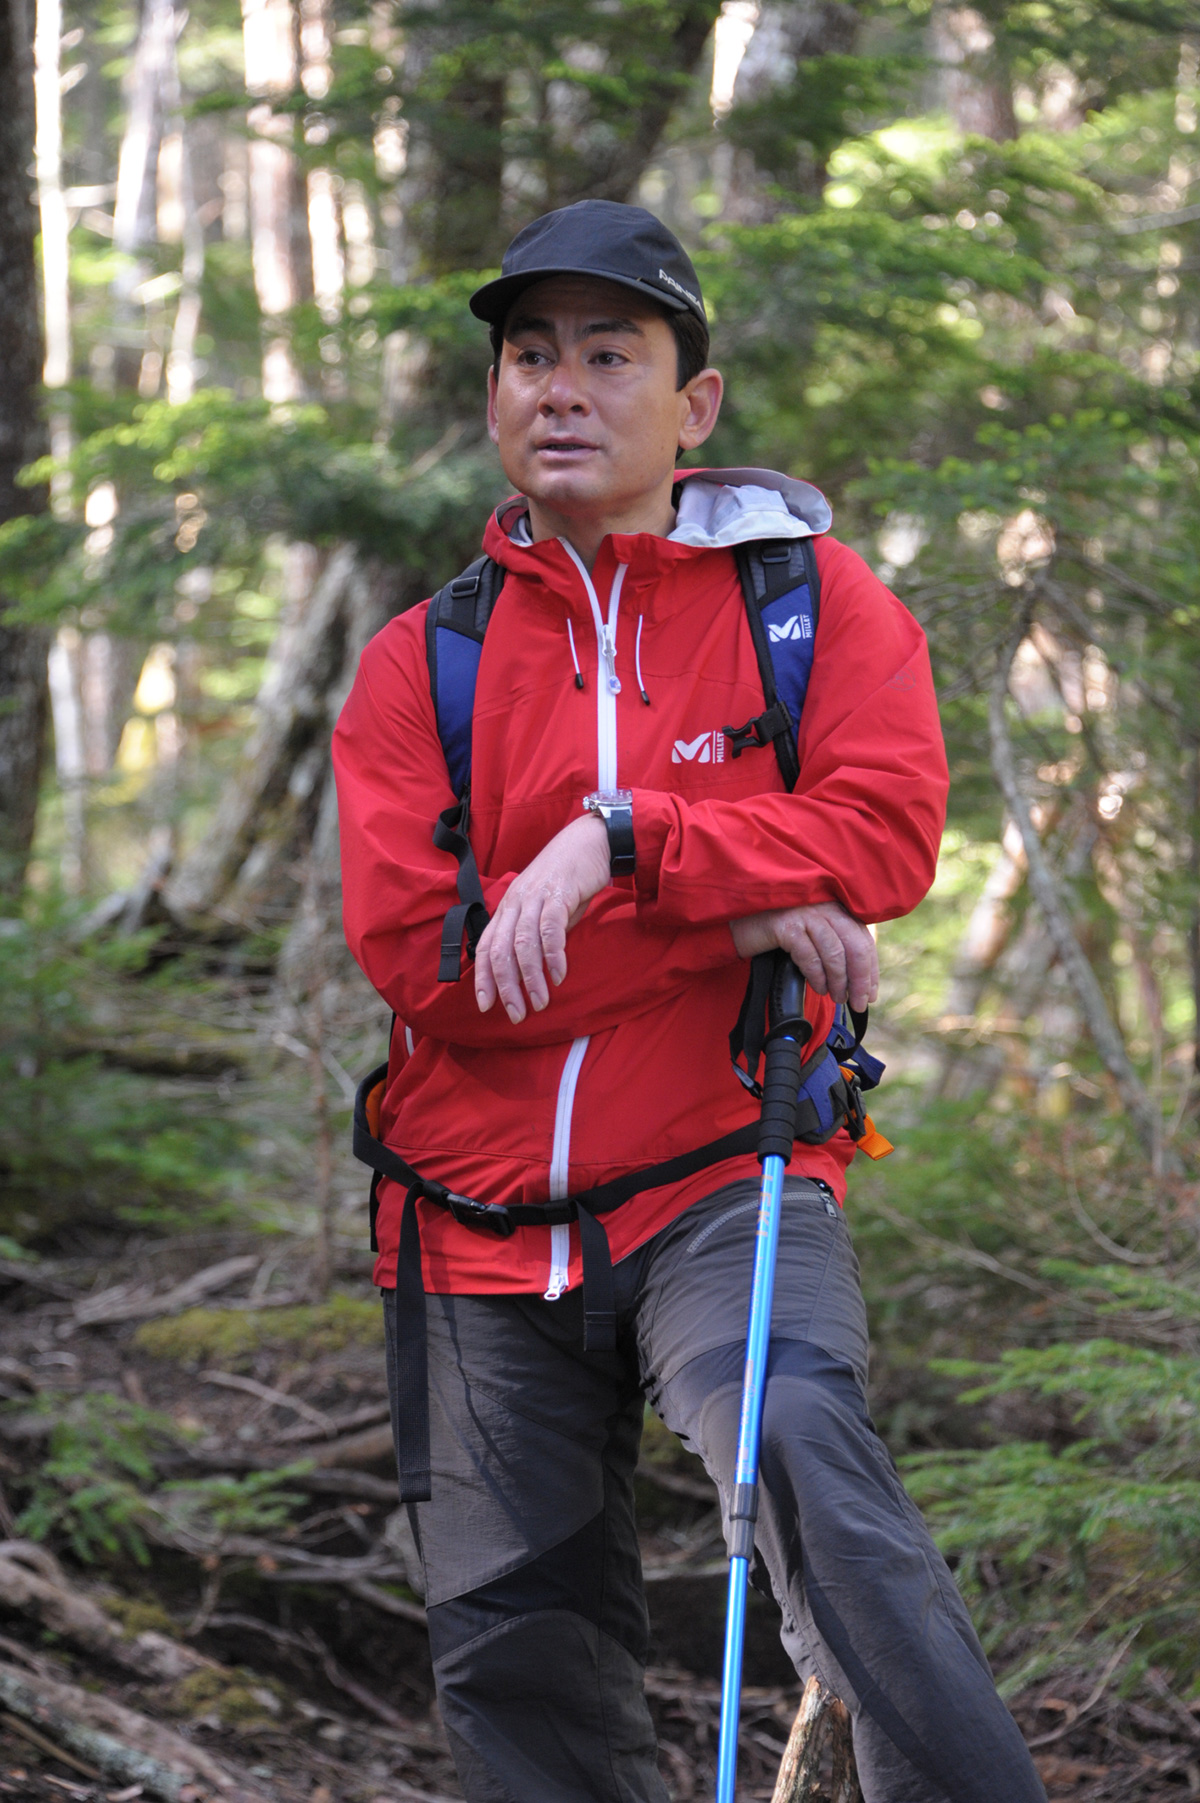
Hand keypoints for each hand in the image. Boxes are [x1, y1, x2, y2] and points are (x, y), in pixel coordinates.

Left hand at [475, 814, 610, 1021]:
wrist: (590, 841)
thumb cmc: (567, 879)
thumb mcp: (544, 909)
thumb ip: (535, 936)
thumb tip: (532, 970)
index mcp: (507, 908)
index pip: (486, 947)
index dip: (484, 978)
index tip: (485, 1006)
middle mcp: (515, 903)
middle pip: (500, 950)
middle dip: (506, 986)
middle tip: (516, 1014)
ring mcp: (535, 897)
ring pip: (523, 943)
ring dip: (530, 977)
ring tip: (540, 1002)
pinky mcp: (558, 893)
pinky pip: (550, 929)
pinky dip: (553, 956)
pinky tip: (559, 975)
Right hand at [730, 901, 877, 1012]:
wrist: (740, 923)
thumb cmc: (779, 933)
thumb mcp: (813, 937)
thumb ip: (836, 948)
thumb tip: (860, 982)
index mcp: (836, 908)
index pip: (864, 940)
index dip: (871, 970)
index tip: (870, 994)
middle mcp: (825, 907)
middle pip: (855, 946)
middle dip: (860, 979)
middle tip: (858, 1003)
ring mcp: (805, 914)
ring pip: (835, 952)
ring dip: (839, 981)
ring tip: (837, 998)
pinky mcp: (786, 924)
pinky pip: (809, 955)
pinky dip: (817, 976)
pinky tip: (818, 988)